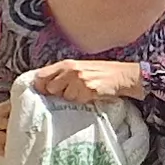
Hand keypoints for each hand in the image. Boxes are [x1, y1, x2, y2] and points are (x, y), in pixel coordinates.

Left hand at [28, 59, 146, 104]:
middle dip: (58, 93)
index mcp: (66, 64)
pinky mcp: (88, 90)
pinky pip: (78, 101)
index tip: (47, 91)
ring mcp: (79, 80)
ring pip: (65, 97)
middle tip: (70, 91)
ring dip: (73, 97)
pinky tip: (91, 94)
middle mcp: (70, 70)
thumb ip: (61, 73)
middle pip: (51, 89)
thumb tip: (43, 86)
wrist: (123, 75)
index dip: (41, 86)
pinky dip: (83, 100)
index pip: (41, 76)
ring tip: (84, 91)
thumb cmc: (100, 72)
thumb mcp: (78, 67)